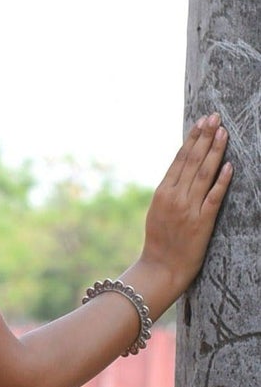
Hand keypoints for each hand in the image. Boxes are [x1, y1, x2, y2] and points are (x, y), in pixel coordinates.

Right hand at [137, 113, 232, 305]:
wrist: (161, 269)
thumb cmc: (160, 242)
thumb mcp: (157, 211)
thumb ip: (170, 190)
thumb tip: (182, 167)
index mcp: (162, 193)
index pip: (180, 160)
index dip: (193, 139)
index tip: (202, 121)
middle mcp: (175, 198)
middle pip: (193, 161)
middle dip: (205, 137)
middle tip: (215, 117)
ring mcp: (189, 210)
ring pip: (204, 174)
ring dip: (215, 151)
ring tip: (223, 132)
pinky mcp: (202, 223)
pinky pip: (214, 198)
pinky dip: (222, 181)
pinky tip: (229, 165)